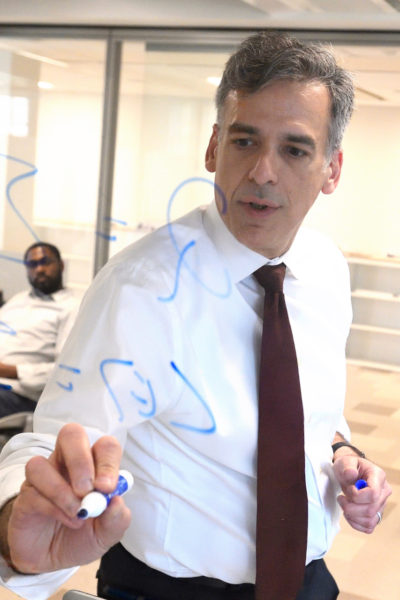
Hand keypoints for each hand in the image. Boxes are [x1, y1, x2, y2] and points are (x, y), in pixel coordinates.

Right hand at [6, 423, 130, 572]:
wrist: (54, 563)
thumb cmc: (83, 538)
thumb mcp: (108, 534)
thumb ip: (117, 519)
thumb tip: (116, 500)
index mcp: (95, 466)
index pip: (104, 446)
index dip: (108, 462)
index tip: (108, 488)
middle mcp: (68, 464)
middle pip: (71, 435)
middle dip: (80, 461)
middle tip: (87, 490)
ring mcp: (44, 478)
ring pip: (41, 463)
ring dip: (62, 491)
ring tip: (78, 513)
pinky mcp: (26, 496)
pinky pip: (33, 491)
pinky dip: (53, 508)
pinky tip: (67, 520)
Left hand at [333, 454, 391, 533]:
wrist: (349, 472)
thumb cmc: (348, 467)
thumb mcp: (345, 462)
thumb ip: (347, 467)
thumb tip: (351, 474)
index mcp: (378, 476)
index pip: (373, 494)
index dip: (357, 496)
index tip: (347, 490)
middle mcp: (384, 491)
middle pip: (371, 510)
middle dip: (351, 507)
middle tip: (341, 498)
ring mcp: (382, 504)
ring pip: (370, 521)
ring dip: (352, 516)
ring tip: (344, 504)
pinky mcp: (377, 514)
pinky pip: (368, 527)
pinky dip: (355, 523)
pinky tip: (349, 513)